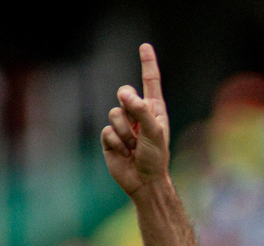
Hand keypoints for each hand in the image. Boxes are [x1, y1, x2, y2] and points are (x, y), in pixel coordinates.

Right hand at [101, 43, 170, 196]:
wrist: (144, 181)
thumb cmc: (156, 157)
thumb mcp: (154, 132)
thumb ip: (141, 111)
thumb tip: (125, 93)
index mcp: (154, 110)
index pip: (150, 82)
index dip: (147, 64)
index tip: (145, 46)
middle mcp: (137, 114)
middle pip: (124, 95)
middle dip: (128, 105)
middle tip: (136, 124)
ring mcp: (123, 125)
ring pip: (114, 114)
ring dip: (125, 133)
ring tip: (134, 147)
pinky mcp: (109, 138)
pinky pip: (107, 131)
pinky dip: (116, 142)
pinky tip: (123, 153)